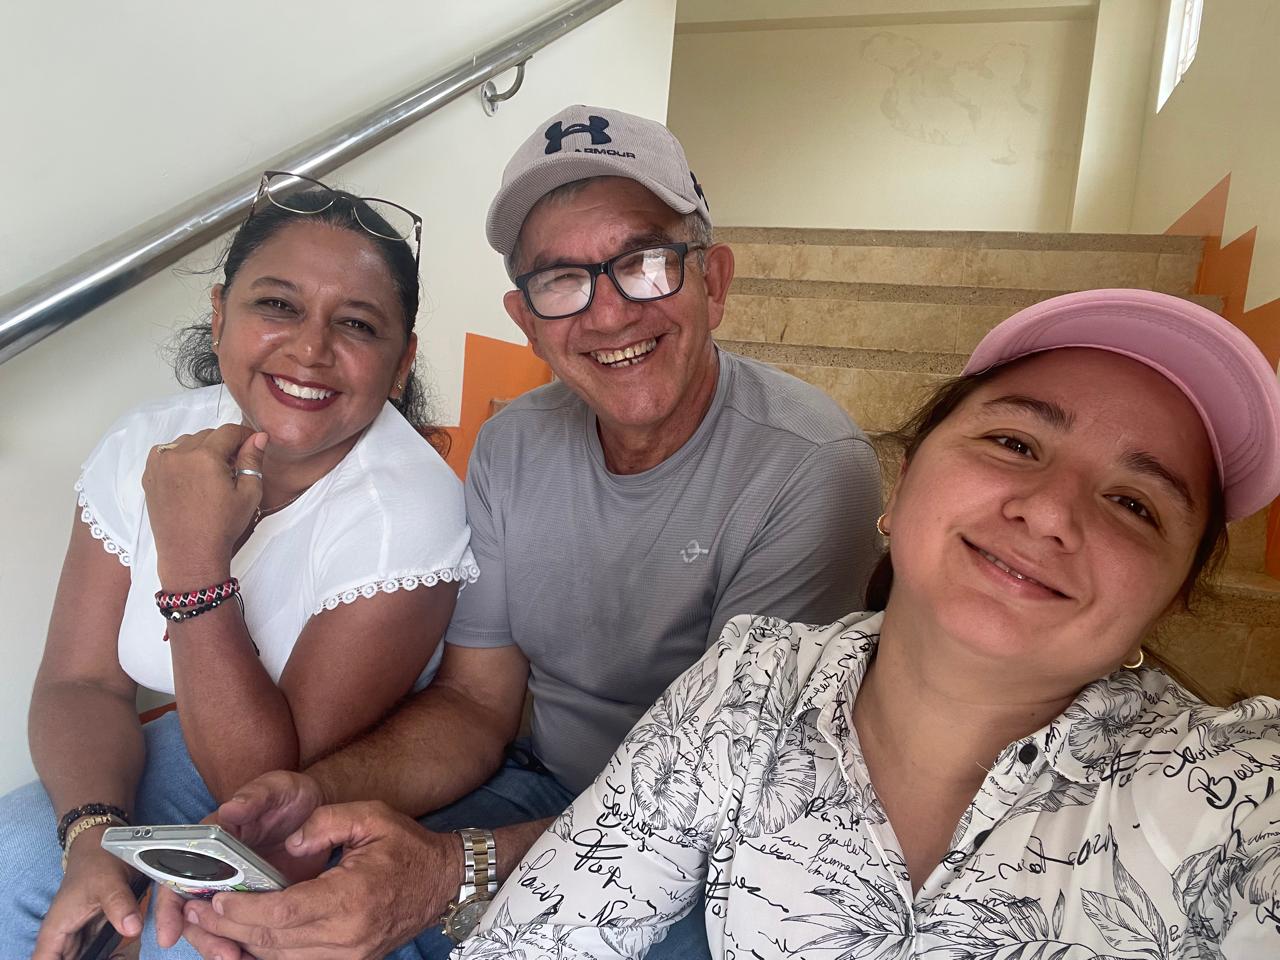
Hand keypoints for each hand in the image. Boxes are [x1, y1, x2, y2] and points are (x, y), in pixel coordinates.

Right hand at [33, 827, 142, 959]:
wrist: (104, 844)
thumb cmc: (97, 859)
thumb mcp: (109, 881)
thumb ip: (120, 905)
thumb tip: (133, 929)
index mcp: (56, 930)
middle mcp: (64, 938)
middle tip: (118, 958)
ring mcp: (80, 938)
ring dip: (104, 959)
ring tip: (122, 955)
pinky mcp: (95, 934)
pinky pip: (99, 954)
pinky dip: (113, 956)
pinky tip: (125, 951)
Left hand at [142, 424, 267, 586]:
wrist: (189, 553)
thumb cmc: (220, 527)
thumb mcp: (248, 493)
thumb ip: (253, 460)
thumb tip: (258, 438)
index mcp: (204, 457)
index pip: (228, 431)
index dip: (244, 435)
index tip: (251, 444)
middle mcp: (178, 455)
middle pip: (207, 435)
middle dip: (223, 445)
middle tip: (234, 465)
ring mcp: (160, 465)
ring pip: (186, 442)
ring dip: (201, 450)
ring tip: (211, 473)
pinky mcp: (150, 475)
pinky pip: (167, 453)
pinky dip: (180, 457)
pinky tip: (191, 476)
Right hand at [155, 771, 329, 954]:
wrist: (318, 808)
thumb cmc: (289, 796)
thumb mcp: (275, 788)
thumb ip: (254, 796)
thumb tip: (230, 808)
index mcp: (210, 840)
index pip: (176, 874)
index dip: (170, 905)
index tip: (170, 931)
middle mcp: (215, 867)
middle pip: (193, 908)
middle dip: (202, 935)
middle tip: (223, 953)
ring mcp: (235, 886)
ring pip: (217, 923)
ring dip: (221, 943)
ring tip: (237, 957)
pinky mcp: (258, 900)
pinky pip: (244, 927)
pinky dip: (247, 944)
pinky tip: (254, 956)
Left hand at [182, 802, 463, 959]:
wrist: (444, 881)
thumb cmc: (407, 846)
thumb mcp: (371, 816)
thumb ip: (325, 822)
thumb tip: (290, 840)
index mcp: (351, 898)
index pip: (284, 913)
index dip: (243, 911)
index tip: (214, 900)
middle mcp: (348, 936)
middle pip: (275, 942)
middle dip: (230, 930)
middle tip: (195, 915)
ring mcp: (350, 955)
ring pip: (282, 959)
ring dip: (243, 946)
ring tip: (211, 928)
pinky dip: (269, 954)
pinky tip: (246, 940)